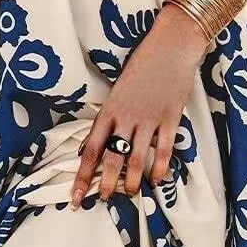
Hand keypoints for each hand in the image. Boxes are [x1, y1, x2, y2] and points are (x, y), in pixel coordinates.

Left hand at [72, 5, 208, 207]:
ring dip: (131, 181)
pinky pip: (163, 151)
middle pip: (112, 159)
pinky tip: (156, 181)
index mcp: (109, 110)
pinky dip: (159, 169)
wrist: (171, 47)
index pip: (91, 149)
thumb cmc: (142, 64)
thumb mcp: (118, 89)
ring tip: (129, 194)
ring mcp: (149, 120)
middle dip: (106, 184)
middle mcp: (126, 118)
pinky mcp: (170, 119)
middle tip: (102, 200)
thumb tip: (97, 144)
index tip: (75, 195)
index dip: (82, 175)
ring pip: (136, 159)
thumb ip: (110, 116)